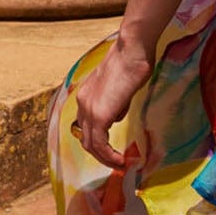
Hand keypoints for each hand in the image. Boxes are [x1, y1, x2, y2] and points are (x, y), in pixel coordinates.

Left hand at [70, 35, 153, 169]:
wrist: (132, 49)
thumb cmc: (133, 61)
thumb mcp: (122, 86)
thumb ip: (117, 102)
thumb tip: (118, 115)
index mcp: (86, 95)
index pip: (86, 125)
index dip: (98, 140)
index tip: (112, 149)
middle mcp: (82, 103)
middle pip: (85, 138)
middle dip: (100, 154)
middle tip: (116, 162)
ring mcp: (89, 109)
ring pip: (91, 145)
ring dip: (105, 158)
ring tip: (120, 165)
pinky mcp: (99, 115)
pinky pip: (100, 144)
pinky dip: (109, 156)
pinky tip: (120, 160)